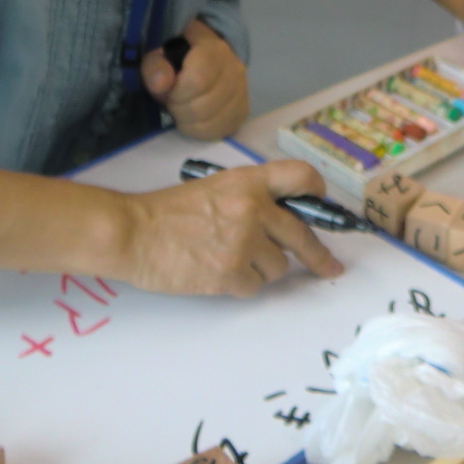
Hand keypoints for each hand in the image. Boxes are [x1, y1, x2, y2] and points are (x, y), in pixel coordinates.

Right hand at [119, 160, 343, 296]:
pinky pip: (255, 286)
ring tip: (231, 260)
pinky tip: (219, 274)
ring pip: (278, 266)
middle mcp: (254, 209)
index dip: (316, 192)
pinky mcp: (231, 273)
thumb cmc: (168, 211)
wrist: (134, 232)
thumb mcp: (215, 187)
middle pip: (302, 234)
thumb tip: (280, 221)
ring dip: (262, 269)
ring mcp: (244, 242)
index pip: (301, 177)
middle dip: (318, 255)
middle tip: (329, 266)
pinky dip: (242, 285)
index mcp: (250, 182)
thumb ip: (250, 198)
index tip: (322, 206)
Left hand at [142, 18, 249, 138]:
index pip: (198, 80)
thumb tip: (161, 84)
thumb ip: (155, 67)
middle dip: (180, 110)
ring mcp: (242, 91)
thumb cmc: (178, 61)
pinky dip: (200, 131)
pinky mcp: (243, 111)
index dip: (177, 93)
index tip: (168, 92)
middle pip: (204, 105)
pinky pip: (220, 131)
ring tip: (182, 111)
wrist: (206, 63)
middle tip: (172, 103)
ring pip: (213, 121)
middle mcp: (234, 69)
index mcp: (213, 50)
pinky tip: (192, 121)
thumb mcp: (159, 58)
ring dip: (189, 122)